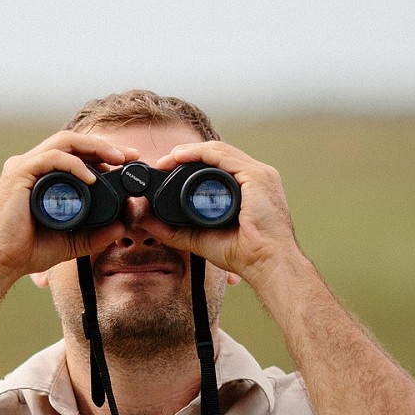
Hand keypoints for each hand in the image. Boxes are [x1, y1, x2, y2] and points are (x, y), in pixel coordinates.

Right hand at [0, 131, 139, 277]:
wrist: (1, 261)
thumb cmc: (28, 250)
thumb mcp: (72, 240)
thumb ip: (95, 234)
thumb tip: (122, 226)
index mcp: (42, 175)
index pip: (76, 153)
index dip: (102, 153)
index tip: (127, 162)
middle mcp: (32, 165)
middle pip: (73, 141)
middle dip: (104, 145)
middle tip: (130, 156)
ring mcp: (24, 166)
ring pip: (64, 141)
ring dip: (94, 146)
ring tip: (117, 159)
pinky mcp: (19, 173)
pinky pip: (52, 158)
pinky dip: (75, 164)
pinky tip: (92, 177)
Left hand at [145, 142, 301, 283]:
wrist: (268, 263)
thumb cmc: (246, 254)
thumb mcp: (202, 237)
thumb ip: (175, 230)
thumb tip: (146, 221)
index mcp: (249, 188)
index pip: (218, 165)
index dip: (191, 164)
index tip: (166, 171)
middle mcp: (256, 176)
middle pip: (216, 155)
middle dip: (187, 155)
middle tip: (162, 163)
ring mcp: (258, 174)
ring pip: (218, 151)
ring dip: (189, 151)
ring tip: (167, 159)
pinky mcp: (257, 176)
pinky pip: (222, 156)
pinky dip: (199, 153)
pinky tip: (180, 157)